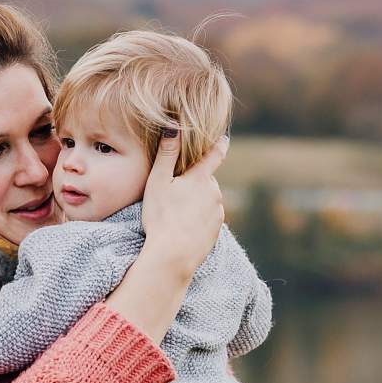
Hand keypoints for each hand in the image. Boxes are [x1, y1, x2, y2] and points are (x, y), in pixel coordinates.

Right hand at [141, 130, 227, 279]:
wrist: (173, 255)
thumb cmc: (161, 217)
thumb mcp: (158, 182)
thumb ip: (166, 154)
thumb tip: (173, 127)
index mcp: (201, 179)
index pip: (214, 156)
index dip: (219, 145)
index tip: (224, 138)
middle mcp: (215, 193)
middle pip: (206, 181)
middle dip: (195, 182)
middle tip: (175, 192)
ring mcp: (217, 213)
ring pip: (207, 200)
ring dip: (197, 201)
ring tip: (177, 213)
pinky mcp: (216, 231)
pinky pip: (208, 217)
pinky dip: (199, 218)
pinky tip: (184, 226)